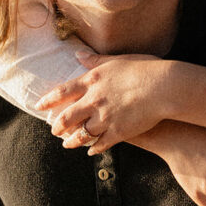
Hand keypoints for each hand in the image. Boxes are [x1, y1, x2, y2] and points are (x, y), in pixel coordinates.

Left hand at [36, 52, 167, 152]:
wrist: (165, 88)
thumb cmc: (145, 69)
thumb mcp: (118, 60)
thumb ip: (96, 60)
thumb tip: (78, 55)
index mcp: (92, 80)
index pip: (63, 92)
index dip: (49, 100)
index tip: (40, 107)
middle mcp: (94, 101)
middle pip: (67, 117)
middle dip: (58, 126)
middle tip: (53, 130)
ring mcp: (105, 118)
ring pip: (81, 134)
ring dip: (72, 141)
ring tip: (67, 144)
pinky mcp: (118, 132)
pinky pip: (100, 144)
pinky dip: (93, 148)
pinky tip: (90, 151)